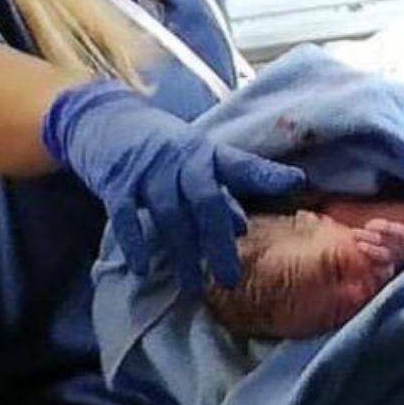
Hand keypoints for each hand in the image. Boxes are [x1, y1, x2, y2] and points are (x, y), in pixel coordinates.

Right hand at [42, 81, 305, 290]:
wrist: (107, 118)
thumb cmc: (163, 149)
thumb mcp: (195, 163)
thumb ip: (220, 193)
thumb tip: (242, 228)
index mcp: (207, 153)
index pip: (241, 164)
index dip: (267, 174)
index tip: (296, 182)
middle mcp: (181, 158)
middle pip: (205, 197)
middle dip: (217, 239)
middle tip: (229, 278)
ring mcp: (148, 169)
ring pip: (168, 212)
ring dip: (182, 250)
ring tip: (193, 285)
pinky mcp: (116, 181)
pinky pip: (125, 214)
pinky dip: (134, 241)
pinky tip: (142, 268)